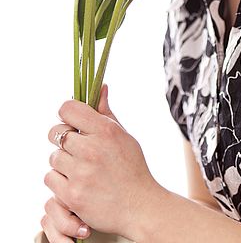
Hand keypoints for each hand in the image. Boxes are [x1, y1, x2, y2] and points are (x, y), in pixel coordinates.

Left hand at [42, 85, 159, 239]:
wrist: (139, 205)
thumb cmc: (132, 168)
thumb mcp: (124, 136)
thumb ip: (106, 113)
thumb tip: (101, 87)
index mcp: (105, 130)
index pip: (68, 109)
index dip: (66, 113)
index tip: (72, 122)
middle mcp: (91, 149)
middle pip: (56, 133)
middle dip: (63, 139)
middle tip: (76, 148)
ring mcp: (80, 173)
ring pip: (53, 157)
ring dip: (63, 162)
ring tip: (80, 169)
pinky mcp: (72, 194)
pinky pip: (50, 178)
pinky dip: (59, 181)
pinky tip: (75, 182)